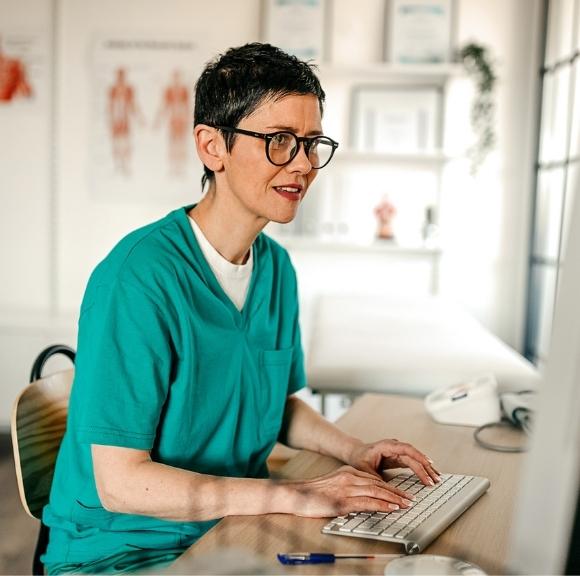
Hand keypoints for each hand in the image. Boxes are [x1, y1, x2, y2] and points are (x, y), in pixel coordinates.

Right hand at [283, 465, 414, 517]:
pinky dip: (381, 505)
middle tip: (410, 499)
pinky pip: (367, 503)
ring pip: (376, 492)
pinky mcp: (342, 502)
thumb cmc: (313, 493)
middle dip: (396, 492)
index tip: (401, 493)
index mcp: (348, 472)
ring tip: (406, 504)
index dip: (390, 486)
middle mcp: (349, 477)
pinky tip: (391, 508)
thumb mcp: (334, 484)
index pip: (374, 479)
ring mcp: (346, 489)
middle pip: (379, 484)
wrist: (295, 494)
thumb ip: (349, 487)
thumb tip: (365, 496)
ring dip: (393, 499)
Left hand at [346, 439, 440, 486]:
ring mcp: (397, 452)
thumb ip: (376, 479)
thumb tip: (387, 490)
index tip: (427, 466)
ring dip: (426, 468)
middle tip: (434, 480)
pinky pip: (413, 462)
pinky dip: (421, 469)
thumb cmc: (359, 459)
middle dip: (425, 467)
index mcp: (386, 446)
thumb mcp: (365, 470)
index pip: (406, 449)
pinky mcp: (398, 458)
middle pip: (414, 455)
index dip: (418, 457)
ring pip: (415, 459)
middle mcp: (394, 447)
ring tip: (436, 478)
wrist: (355, 452)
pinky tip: (429, 475)